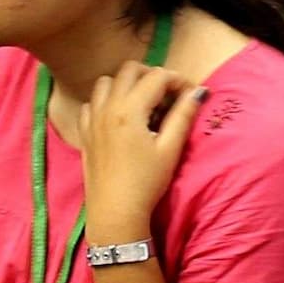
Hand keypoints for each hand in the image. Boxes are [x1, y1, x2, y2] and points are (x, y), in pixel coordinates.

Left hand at [79, 64, 205, 240]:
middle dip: (151, 75)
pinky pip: (92, 103)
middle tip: (167, 95)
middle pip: (129, 70)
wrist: (115, 213)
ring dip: (126, 84)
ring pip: (107, 82)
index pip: (157, 76)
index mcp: (130, 109)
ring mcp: (92, 119)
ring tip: (143, 103)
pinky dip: (106, 101)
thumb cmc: (146, 182)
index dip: (178, 80)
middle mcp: (108, 107)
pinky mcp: (85, 133)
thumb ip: (183, 115)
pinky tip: (119, 118)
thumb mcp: (170, 149)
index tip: (189, 95)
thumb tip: (198, 91)